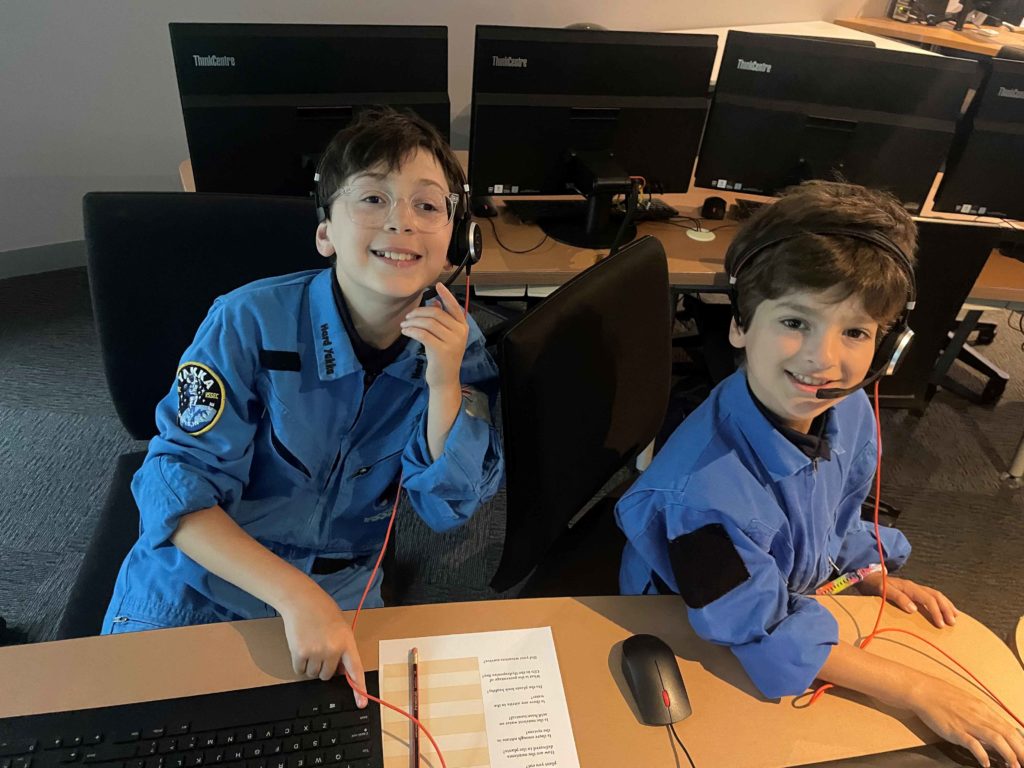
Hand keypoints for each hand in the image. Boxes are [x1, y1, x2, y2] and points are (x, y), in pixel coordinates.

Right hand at [279, 585, 367, 707]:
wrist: (302, 601)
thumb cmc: (323, 613)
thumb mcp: (341, 629)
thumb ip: (343, 650)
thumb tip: (341, 672)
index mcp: (347, 642)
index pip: (356, 670)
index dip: (359, 688)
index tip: (361, 703)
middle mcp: (333, 649)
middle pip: (328, 675)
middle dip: (324, 667)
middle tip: (320, 650)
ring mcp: (316, 652)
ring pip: (313, 674)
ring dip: (311, 666)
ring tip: (311, 645)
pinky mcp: (300, 653)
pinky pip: (300, 670)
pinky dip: (300, 664)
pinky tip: (301, 647)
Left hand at [400, 282, 467, 390]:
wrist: (445, 379)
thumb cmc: (443, 356)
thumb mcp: (445, 336)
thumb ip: (443, 319)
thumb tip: (436, 301)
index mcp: (463, 326)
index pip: (454, 306)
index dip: (446, 294)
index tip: (437, 284)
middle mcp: (460, 332)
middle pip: (437, 313)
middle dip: (419, 312)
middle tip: (408, 316)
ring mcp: (452, 342)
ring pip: (428, 323)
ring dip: (413, 322)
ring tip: (404, 325)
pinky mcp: (441, 350)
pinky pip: (423, 334)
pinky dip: (412, 331)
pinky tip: (405, 331)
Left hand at [857, 574, 958, 627]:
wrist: (868, 577)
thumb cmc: (875, 586)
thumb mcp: (883, 591)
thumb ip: (897, 598)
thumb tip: (913, 609)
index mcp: (909, 587)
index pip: (928, 599)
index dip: (935, 611)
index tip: (940, 624)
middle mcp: (915, 586)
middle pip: (936, 596)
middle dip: (946, 609)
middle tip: (952, 623)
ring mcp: (915, 588)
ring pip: (936, 595)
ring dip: (946, 605)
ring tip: (955, 616)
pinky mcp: (914, 591)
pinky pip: (931, 596)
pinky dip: (941, 602)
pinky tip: (946, 609)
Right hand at [908, 677, 1023, 767]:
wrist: (922, 691)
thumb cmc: (942, 696)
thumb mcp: (967, 703)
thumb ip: (982, 718)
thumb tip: (993, 733)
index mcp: (983, 709)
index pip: (1010, 728)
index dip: (1021, 743)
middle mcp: (979, 716)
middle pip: (1008, 734)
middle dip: (1021, 751)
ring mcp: (967, 723)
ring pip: (996, 738)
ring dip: (1009, 754)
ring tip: (1014, 767)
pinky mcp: (955, 730)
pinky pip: (972, 743)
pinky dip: (982, 754)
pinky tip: (986, 764)